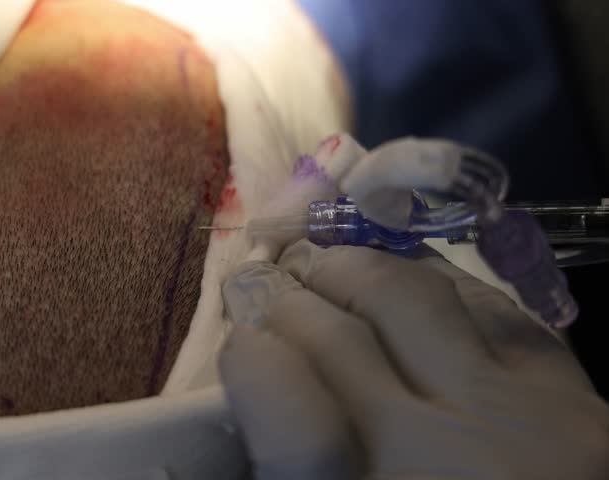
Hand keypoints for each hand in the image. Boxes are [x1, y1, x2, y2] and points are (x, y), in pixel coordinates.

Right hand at [219, 240, 608, 478]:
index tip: (240, 344)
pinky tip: (404, 278)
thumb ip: (294, 464)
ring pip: (412, 299)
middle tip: (262, 282)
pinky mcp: (578, 404)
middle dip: (284, 295)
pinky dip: (433, 281)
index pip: (288, 414)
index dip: (251, 364)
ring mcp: (520, 423)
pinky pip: (491, 308)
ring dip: (349, 268)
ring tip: (319, 266)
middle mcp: (444, 461)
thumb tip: (252, 386)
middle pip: (339, 340)